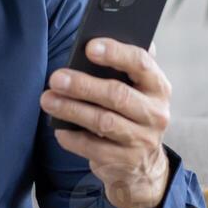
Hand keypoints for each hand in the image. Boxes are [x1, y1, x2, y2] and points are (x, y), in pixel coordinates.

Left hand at [41, 39, 171, 207]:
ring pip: (103, 122)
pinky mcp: (125, 161)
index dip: (115, 53)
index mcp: (158, 87)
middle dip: (83, 85)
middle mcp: (155, 113)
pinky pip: (93, 148)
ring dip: (72, 109)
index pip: (141, 64)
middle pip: (117, 95)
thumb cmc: (133, 114)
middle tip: (56, 78)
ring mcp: (142, 140)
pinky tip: (59, 129)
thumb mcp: (138, 90)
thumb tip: (94, 41)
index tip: (89, 47)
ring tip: (48, 99)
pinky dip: (72, 137)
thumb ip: (124, 66)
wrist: (145, 165)